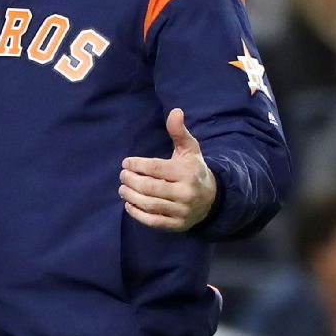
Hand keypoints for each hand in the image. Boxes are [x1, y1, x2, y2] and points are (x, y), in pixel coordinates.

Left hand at [119, 108, 215, 230]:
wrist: (212, 198)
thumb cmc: (194, 169)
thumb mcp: (190, 149)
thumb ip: (179, 131)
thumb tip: (175, 111)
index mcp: (187, 173)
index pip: (156, 169)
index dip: (137, 165)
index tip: (126, 162)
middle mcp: (185, 193)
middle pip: (150, 188)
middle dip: (131, 181)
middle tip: (122, 176)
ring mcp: (182, 211)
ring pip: (150, 205)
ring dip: (131, 196)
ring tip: (122, 189)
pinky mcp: (177, 225)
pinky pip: (153, 221)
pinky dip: (137, 214)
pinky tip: (129, 205)